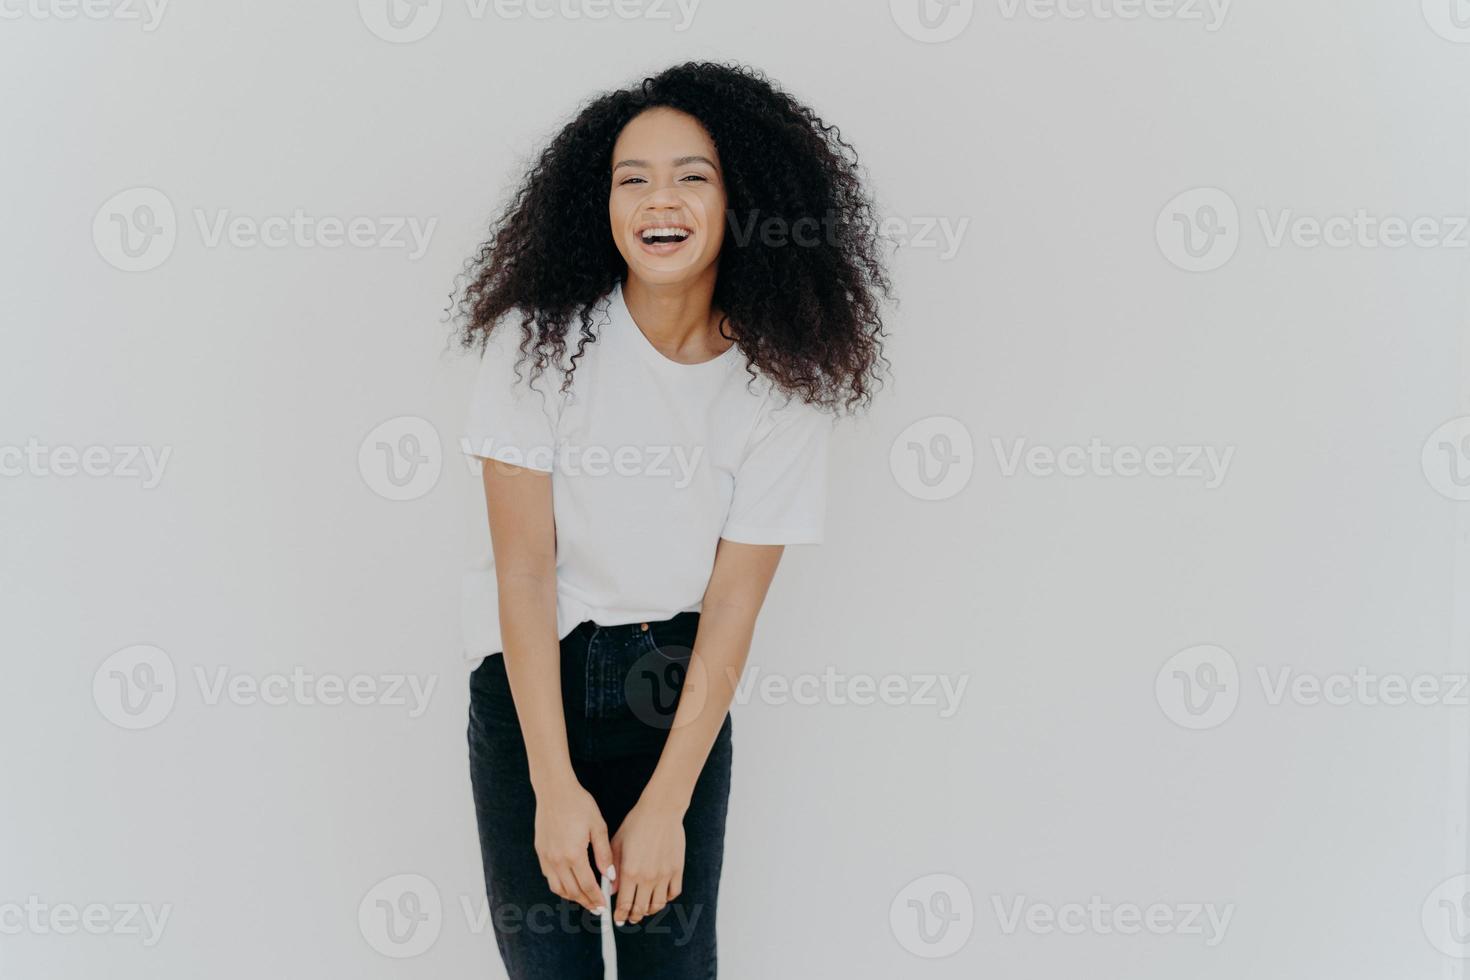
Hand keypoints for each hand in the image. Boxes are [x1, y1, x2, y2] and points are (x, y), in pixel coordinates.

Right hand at [533, 778, 613, 914]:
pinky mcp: (540, 852)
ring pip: (558, 888)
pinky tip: (570, 885)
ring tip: (585, 899)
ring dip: (572, 897)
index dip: (597, 898)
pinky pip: (550, 877)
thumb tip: (610, 876)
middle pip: (572, 891)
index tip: (604, 906)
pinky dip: (560, 886)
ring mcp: (546, 857)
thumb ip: (604, 853)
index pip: (587, 886)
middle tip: (597, 908)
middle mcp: (557, 859)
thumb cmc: (579, 804)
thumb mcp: (598, 826)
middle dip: (586, 902)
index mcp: (574, 854)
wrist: (554, 791)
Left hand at [610, 799, 685, 925]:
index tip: (618, 918)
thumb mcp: (617, 844)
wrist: (661, 810)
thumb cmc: (636, 824)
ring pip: (658, 905)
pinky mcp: (677, 870)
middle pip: (641, 909)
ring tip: (644, 909)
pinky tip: (659, 895)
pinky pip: (673, 893)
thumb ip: (612, 869)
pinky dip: (666, 898)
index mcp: (630, 872)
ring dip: (649, 911)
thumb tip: (611, 890)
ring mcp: (664, 874)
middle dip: (633, 916)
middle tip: (630, 918)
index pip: (624, 904)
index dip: (620, 915)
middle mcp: (648, 877)